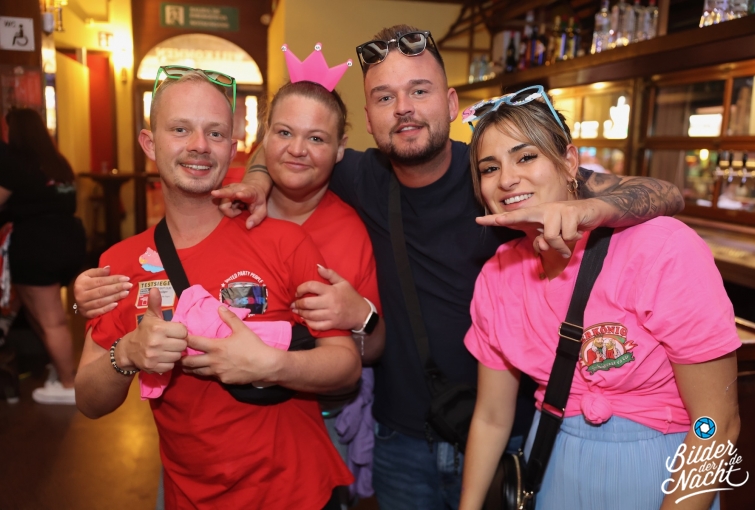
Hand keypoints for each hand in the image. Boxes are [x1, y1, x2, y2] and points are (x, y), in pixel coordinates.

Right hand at [73, 266, 131, 318]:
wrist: (76, 298)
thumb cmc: (85, 284)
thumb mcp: (88, 275)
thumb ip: (98, 272)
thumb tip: (108, 268)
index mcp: (81, 284)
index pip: (100, 281)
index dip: (114, 279)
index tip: (126, 278)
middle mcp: (81, 295)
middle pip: (102, 291)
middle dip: (117, 288)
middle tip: (129, 285)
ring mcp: (83, 306)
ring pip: (101, 302)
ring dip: (115, 297)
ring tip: (126, 293)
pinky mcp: (86, 314)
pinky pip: (98, 312)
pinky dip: (107, 308)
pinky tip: (116, 304)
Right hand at [118, 289, 187, 373]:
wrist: (129, 350)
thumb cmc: (144, 331)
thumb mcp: (150, 317)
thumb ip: (155, 303)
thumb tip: (155, 289)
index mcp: (158, 328)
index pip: (183, 331)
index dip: (180, 332)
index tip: (173, 332)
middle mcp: (156, 342)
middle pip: (182, 345)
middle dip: (178, 343)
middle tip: (170, 341)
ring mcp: (154, 356)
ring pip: (178, 356)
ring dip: (174, 353)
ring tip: (167, 349)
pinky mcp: (154, 367)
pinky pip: (171, 366)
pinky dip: (169, 363)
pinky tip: (162, 357)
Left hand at [181, 306, 283, 384]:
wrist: (265, 365)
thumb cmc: (253, 345)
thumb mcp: (242, 329)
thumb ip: (229, 318)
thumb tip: (220, 307)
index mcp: (216, 347)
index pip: (194, 342)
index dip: (184, 339)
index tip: (178, 337)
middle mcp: (213, 360)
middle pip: (190, 362)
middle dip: (180, 359)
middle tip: (175, 356)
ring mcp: (218, 372)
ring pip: (197, 372)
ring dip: (190, 369)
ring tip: (184, 366)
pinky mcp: (224, 380)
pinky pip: (212, 377)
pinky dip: (207, 373)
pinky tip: (206, 371)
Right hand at [211, 181, 267, 228]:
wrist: (253, 187)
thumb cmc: (257, 200)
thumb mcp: (261, 210)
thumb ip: (256, 218)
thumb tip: (248, 226)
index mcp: (250, 192)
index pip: (246, 194)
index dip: (243, 195)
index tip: (239, 195)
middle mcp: (238, 189)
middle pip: (227, 192)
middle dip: (221, 193)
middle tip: (214, 193)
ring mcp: (229, 189)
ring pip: (223, 204)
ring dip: (230, 210)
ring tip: (240, 207)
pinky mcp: (223, 191)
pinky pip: (221, 204)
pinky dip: (227, 208)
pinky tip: (234, 205)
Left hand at [291, 265, 369, 331]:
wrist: (362, 314)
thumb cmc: (351, 297)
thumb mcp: (343, 282)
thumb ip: (330, 274)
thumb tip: (317, 267)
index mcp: (332, 291)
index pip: (311, 286)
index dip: (301, 288)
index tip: (297, 291)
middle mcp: (330, 303)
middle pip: (307, 303)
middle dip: (298, 303)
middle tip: (294, 303)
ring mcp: (331, 315)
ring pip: (310, 315)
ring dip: (300, 313)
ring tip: (296, 311)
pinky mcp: (332, 325)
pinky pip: (317, 326)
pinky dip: (308, 323)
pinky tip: (305, 320)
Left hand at [476, 198, 610, 256]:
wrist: (592, 212)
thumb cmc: (567, 224)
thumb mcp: (552, 235)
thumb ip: (542, 242)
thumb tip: (538, 245)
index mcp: (535, 215)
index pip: (513, 217)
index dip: (496, 220)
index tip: (479, 220)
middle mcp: (543, 209)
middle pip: (523, 216)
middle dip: (509, 218)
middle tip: (498, 221)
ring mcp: (556, 209)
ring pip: (550, 236)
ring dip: (560, 245)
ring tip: (567, 242)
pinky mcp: (571, 212)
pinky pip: (567, 235)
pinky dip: (573, 239)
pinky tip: (577, 231)